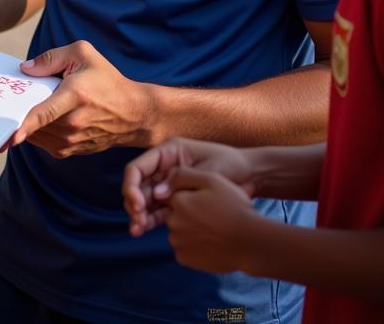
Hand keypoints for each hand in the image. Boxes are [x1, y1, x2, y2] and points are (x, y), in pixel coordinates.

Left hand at [11, 41, 155, 156]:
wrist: (133, 113)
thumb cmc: (107, 80)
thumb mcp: (83, 53)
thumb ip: (51, 57)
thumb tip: (25, 69)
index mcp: (75, 96)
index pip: (44, 114)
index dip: (24, 125)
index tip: (9, 134)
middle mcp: (72, 123)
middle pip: (34, 123)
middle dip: (19, 112)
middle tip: (13, 99)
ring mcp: (71, 141)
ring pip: (35, 134)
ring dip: (28, 122)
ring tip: (37, 104)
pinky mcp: (69, 151)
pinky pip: (42, 142)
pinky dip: (37, 130)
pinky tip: (44, 116)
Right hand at [123, 138, 257, 236]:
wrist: (250, 178)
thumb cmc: (231, 165)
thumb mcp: (209, 168)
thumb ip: (183, 180)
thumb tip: (159, 194)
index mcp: (168, 153)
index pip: (139, 167)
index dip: (132, 184)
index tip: (139, 203)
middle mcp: (164, 167)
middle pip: (138, 185)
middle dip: (134, 202)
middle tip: (137, 221)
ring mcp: (168, 185)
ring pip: (145, 199)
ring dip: (139, 214)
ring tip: (137, 231)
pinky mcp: (175, 201)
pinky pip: (158, 210)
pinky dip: (149, 220)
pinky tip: (143, 230)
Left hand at [163, 167, 258, 274]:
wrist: (250, 243)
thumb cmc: (233, 207)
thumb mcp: (212, 180)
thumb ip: (184, 175)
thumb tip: (166, 179)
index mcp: (177, 201)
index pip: (176, 194)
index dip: (192, 196)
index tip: (208, 201)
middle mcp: (172, 222)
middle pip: (176, 213)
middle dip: (189, 213)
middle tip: (212, 217)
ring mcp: (177, 242)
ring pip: (178, 231)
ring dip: (189, 230)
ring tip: (213, 231)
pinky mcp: (184, 259)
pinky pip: (183, 248)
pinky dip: (192, 246)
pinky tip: (209, 244)